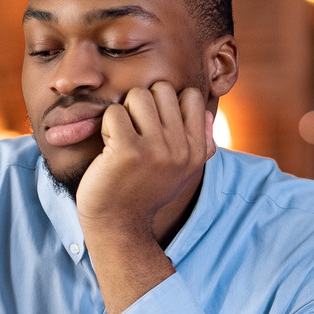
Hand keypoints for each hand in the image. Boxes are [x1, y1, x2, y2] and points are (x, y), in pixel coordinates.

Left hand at [76, 81, 214, 232]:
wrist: (118, 224)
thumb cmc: (145, 192)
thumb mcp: (182, 172)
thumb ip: (200, 143)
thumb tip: (207, 113)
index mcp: (196, 150)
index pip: (190, 96)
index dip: (166, 103)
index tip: (154, 126)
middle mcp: (181, 148)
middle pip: (162, 89)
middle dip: (143, 104)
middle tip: (134, 131)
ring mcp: (155, 149)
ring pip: (138, 95)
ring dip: (124, 112)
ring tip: (121, 138)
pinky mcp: (127, 151)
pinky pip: (114, 112)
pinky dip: (106, 125)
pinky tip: (108, 146)